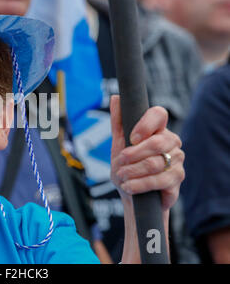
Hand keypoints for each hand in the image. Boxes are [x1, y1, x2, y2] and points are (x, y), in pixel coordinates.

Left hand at [110, 95, 184, 211]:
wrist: (132, 196)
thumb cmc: (126, 168)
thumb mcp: (118, 144)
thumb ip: (118, 122)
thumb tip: (116, 97)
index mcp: (158, 129)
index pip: (158, 114)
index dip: (145, 124)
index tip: (131, 138)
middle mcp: (172, 142)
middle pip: (157, 142)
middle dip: (133, 154)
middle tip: (120, 162)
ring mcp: (177, 161)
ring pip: (155, 163)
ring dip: (132, 171)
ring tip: (122, 176)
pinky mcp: (177, 180)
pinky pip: (158, 180)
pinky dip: (139, 184)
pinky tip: (129, 186)